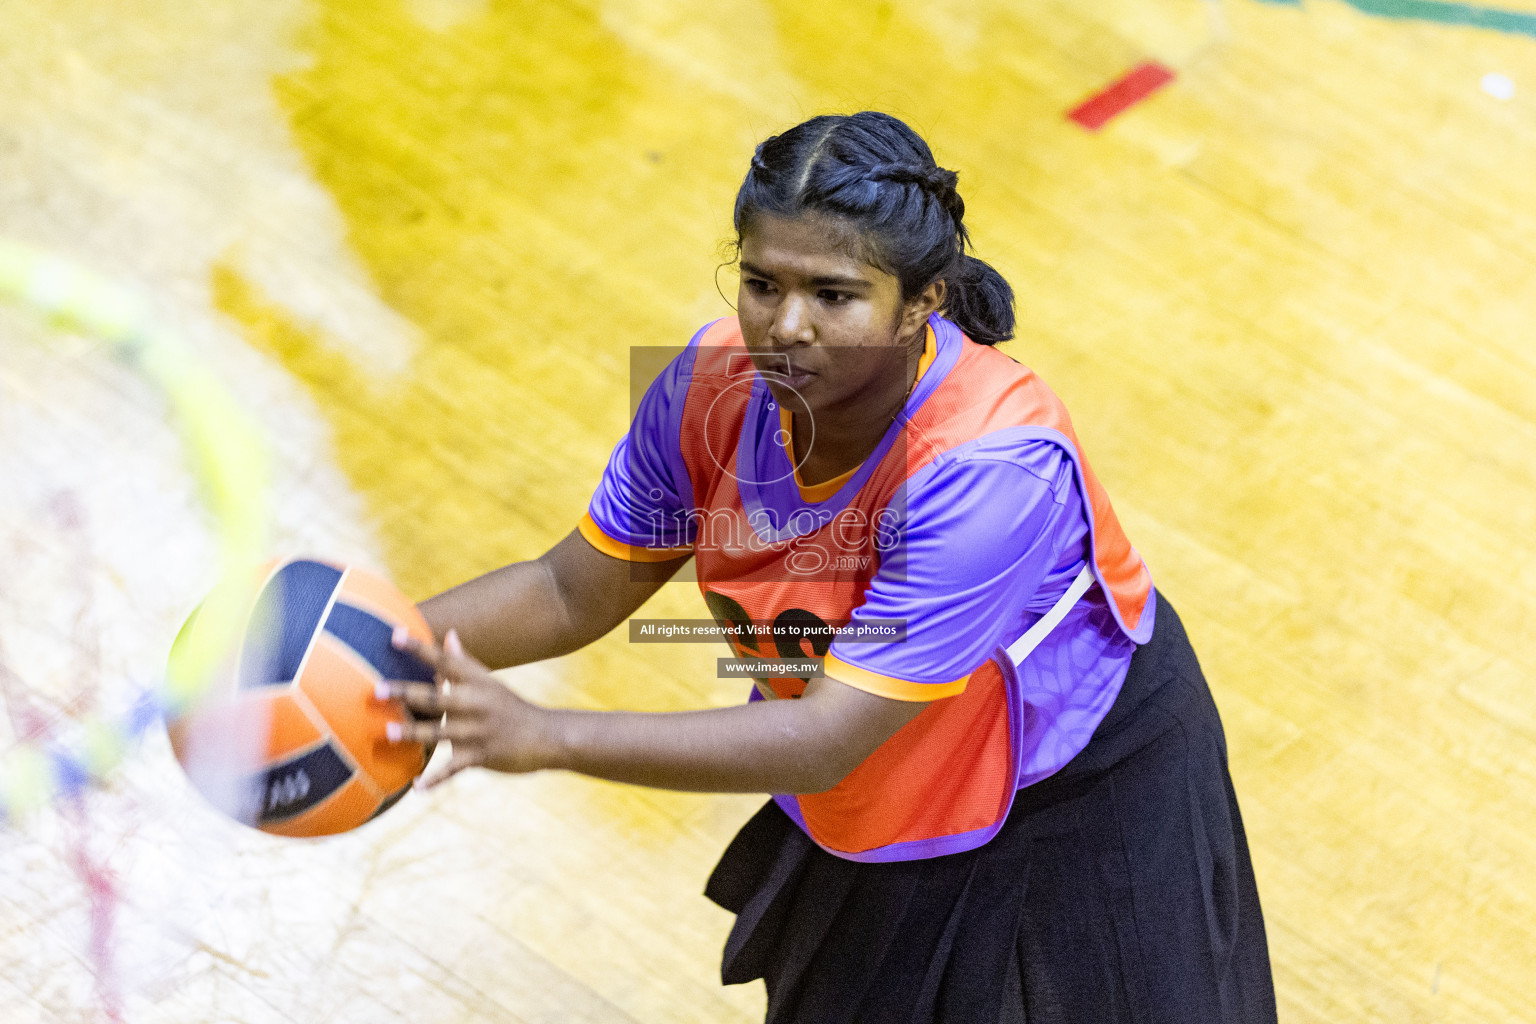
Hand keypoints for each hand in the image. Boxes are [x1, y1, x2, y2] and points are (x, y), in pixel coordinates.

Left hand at [380, 627, 554, 788]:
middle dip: (407, 694)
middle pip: (437, 697)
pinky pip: (454, 768)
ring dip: (414, 734)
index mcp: (477, 682)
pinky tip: (417, 786)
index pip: (445, 661)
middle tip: (377, 689)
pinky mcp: (483, 756)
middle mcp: (477, 703)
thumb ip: (464, 661)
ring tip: (387, 733)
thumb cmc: (511, 707)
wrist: (548, 735)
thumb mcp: (490, 682)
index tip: (394, 635)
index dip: (419, 648)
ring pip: (441, 733)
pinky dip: (436, 779)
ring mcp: (479, 731)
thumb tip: (449, 634)